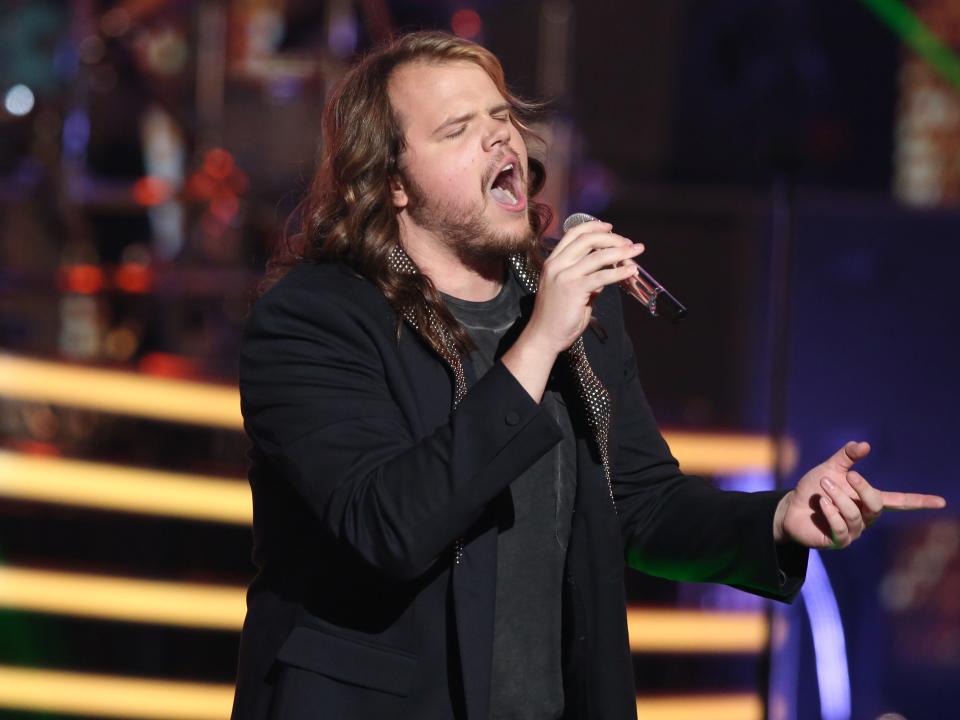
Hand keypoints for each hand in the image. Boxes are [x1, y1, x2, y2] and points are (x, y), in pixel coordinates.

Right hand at [524, 220, 643, 355]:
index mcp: (553, 262)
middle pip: (587, 239)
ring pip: (597, 256)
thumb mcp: (570, 291)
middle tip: (628, 243)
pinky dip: (619, 273)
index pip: (573, 234)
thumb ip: (587, 279)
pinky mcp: (574, 289)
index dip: (594, 226)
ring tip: (635, 252)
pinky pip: (602, 276)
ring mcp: (564, 276)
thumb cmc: (556, 316)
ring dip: (620, 252)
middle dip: (612, 238)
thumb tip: (606, 272)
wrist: (543, 337)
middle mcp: (556, 265)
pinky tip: (630, 271)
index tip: (610, 228)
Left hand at [773, 440, 946, 548]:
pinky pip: (841, 528)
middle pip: (876, 505)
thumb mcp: (830, 469)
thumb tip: (864, 444)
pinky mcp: (838, 541)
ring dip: (837, 497)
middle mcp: (865, 518)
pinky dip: (830, 512)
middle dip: (862, 488)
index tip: (941, 501)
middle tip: (846, 475)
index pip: (899, 502)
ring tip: (823, 486)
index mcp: (868, 500)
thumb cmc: (814, 489)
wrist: (790, 507)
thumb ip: (847, 457)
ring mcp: (853, 531)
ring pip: (854, 514)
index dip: (919, 501)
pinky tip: (820, 504)